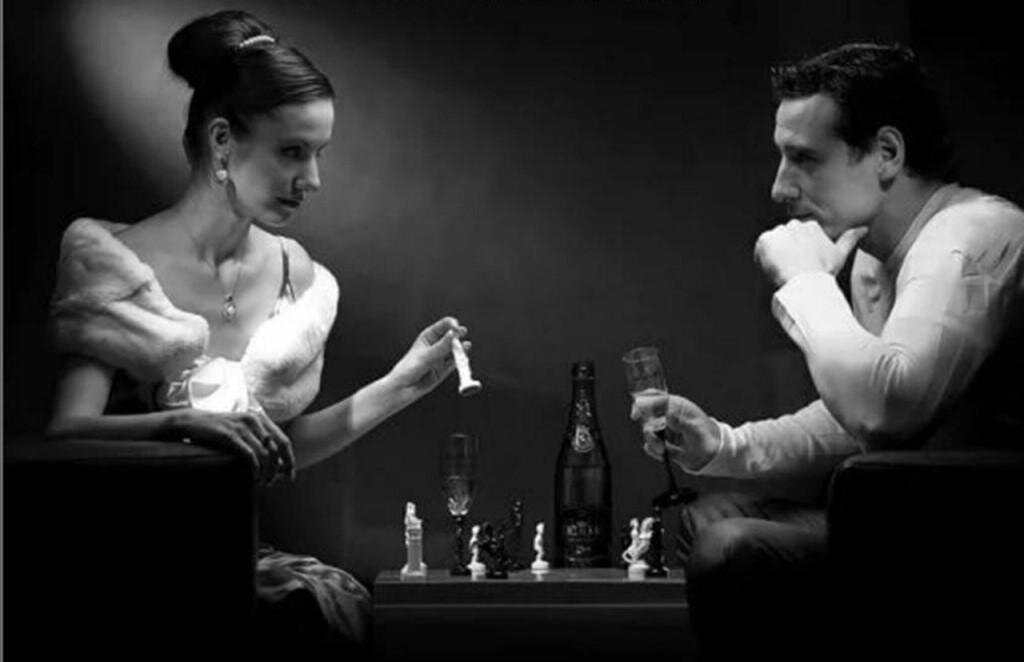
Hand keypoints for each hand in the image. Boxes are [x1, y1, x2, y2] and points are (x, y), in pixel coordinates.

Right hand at [170, 408, 294, 485]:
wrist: (191, 422)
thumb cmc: (218, 431)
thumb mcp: (241, 431)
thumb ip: (258, 442)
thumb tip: (277, 464)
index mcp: (260, 419)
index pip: (284, 441)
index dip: (290, 460)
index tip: (290, 476)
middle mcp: (255, 421)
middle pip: (277, 449)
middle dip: (278, 469)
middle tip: (272, 482)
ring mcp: (243, 427)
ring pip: (265, 454)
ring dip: (266, 472)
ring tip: (261, 482)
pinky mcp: (230, 436)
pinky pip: (250, 456)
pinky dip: (255, 469)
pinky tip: (253, 477)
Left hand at [387, 316, 468, 397]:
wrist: (402, 389)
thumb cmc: (407, 369)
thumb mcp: (425, 356)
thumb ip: (441, 346)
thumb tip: (453, 334)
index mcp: (428, 337)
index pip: (443, 325)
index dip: (451, 324)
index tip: (455, 327)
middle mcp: (435, 346)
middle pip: (451, 337)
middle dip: (458, 334)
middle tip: (463, 333)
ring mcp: (440, 358)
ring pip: (454, 351)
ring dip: (460, 348)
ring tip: (465, 346)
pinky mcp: (443, 370)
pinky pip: (453, 364)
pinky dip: (459, 361)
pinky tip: (463, 358)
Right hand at [630, 393, 720, 470]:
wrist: (714, 455)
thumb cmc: (706, 435)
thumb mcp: (691, 425)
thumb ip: (676, 419)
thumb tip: (662, 414)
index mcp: (674, 406)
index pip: (653, 398)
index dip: (641, 404)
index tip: (636, 414)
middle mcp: (667, 417)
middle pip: (646, 417)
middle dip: (648, 427)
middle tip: (654, 436)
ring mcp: (666, 431)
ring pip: (648, 432)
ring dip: (652, 441)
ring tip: (662, 449)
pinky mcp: (665, 445)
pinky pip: (651, 447)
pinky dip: (654, 450)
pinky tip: (662, 453)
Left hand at [754, 219, 867, 286]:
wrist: (805, 282)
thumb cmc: (823, 271)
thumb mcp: (840, 254)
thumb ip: (850, 239)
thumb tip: (864, 228)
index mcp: (811, 226)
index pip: (799, 237)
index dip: (799, 252)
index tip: (802, 263)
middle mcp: (794, 224)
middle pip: (785, 238)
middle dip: (787, 251)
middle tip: (793, 268)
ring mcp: (779, 231)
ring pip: (773, 243)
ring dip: (775, 254)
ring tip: (784, 269)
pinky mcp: (765, 240)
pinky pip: (761, 248)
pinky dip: (764, 257)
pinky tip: (774, 267)